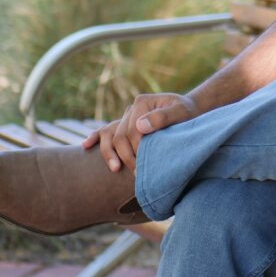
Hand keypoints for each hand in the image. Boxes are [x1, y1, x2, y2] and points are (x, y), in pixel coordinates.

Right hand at [82, 93, 198, 172]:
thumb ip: (164, 117)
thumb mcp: (181, 112)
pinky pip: (105, 131)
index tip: (145, 164)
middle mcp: (130, 109)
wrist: (190, 111)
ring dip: (109, 153)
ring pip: (110, 136)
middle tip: (136, 174)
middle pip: (120, 135)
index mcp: (142, 103)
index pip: (133, 130)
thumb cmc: (187, 114)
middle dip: (126, 156)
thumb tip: (139, 125)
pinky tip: (86, 146)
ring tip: (115, 169)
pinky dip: (95, 138)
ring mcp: (125, 117)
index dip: (137, 148)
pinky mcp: (124, 125)